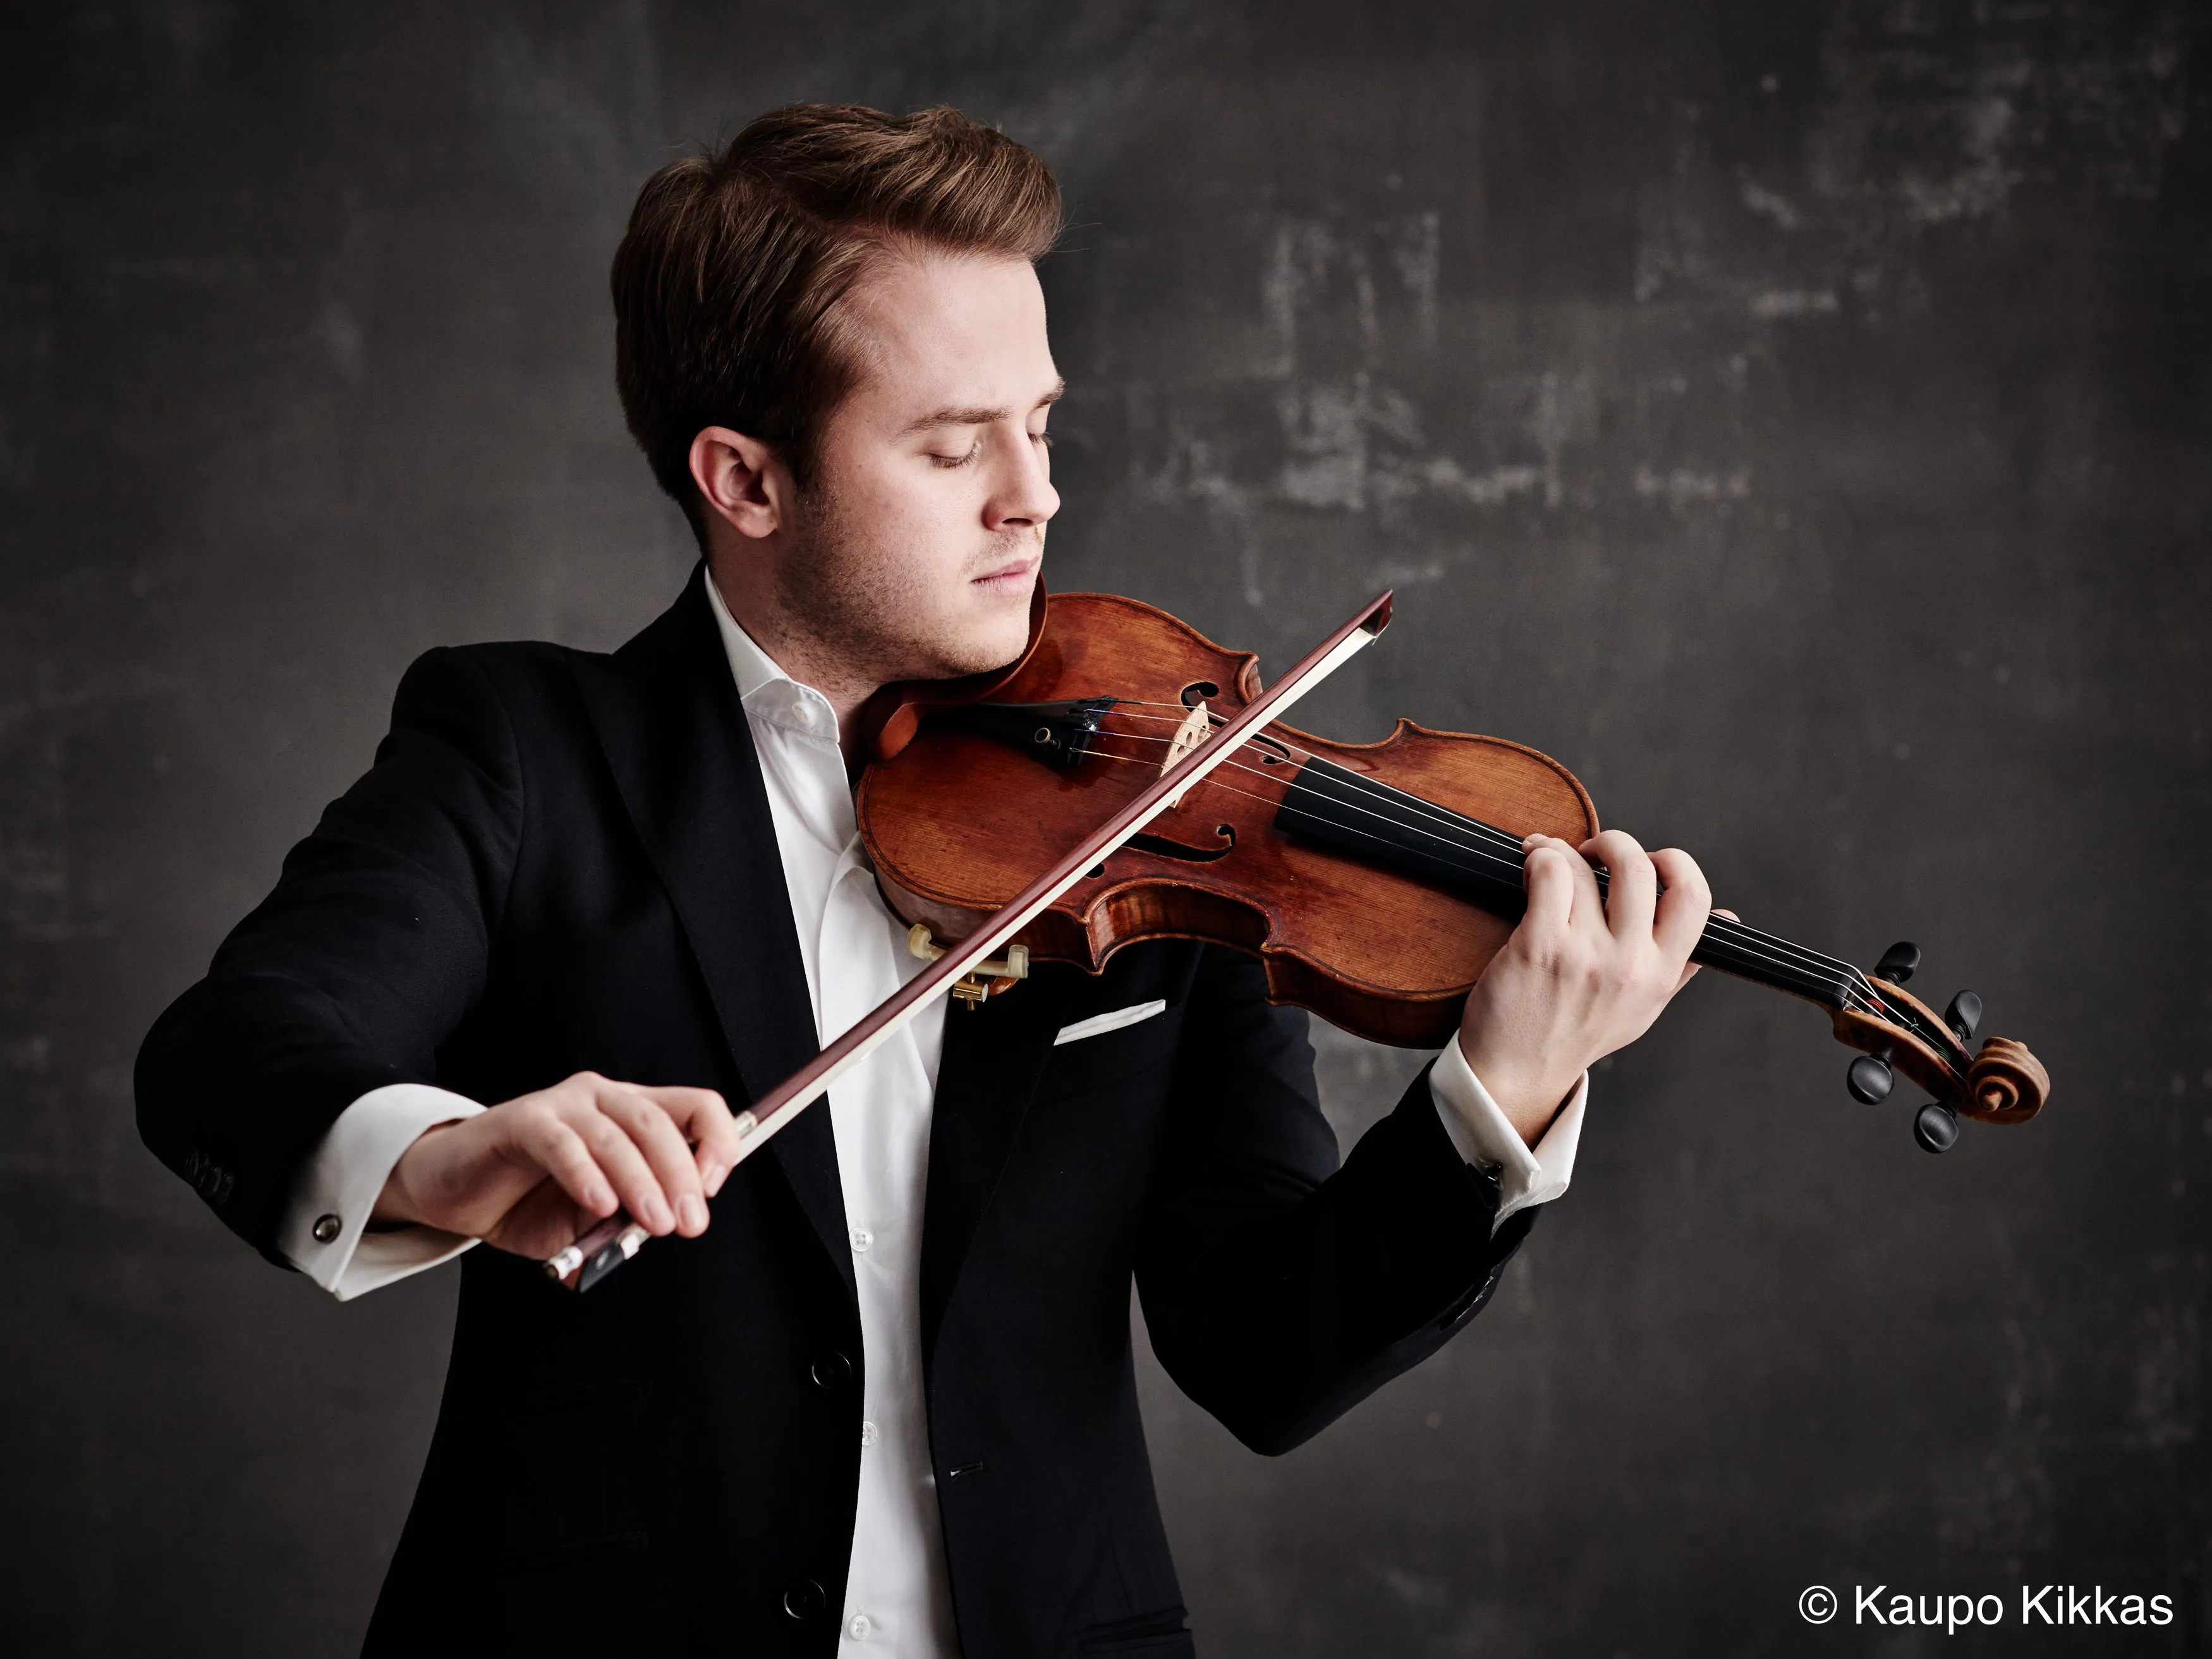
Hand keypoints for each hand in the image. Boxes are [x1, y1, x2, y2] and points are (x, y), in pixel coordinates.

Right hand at [371, 1072, 743, 1259]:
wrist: (453, 1192)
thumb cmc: (527, 1200)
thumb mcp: (591, 1219)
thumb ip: (626, 1221)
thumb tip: (664, 1234)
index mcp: (634, 1114)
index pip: (697, 1108)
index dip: (716, 1143)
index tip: (712, 1191)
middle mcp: (604, 1098)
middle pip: (661, 1123)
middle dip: (682, 1176)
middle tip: (688, 1223)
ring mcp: (563, 1104)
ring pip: (617, 1135)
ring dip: (642, 1183)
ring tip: (654, 1224)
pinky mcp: (522, 1119)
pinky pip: (562, 1142)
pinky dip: (585, 1174)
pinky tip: (598, 1205)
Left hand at [1456, 830, 1728, 1146]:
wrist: (1518, 1073)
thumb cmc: (1577, 1033)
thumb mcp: (1643, 1006)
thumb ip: (1682, 962)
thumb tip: (1727, 917)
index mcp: (1660, 974)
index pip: (1694, 897)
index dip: (1674, 863)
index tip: (1647, 861)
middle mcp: (1628, 964)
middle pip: (1639, 867)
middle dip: (1614, 843)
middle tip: (1591, 851)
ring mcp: (1584, 955)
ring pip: (1585, 867)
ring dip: (1562, 849)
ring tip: (1547, 857)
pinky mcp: (1539, 947)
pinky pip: (1548, 874)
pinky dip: (1538, 859)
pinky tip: (1530, 868)